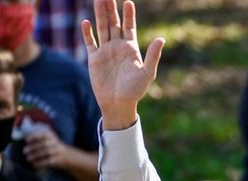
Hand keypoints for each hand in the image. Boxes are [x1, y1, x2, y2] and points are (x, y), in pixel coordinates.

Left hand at [23, 128, 66, 169]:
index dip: (35, 137)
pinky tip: (34, 164)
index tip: (27, 140)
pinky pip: (49, 160)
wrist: (68, 156)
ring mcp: (58, 151)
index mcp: (52, 136)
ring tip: (28, 158)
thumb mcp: (48, 140)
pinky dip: (40, 163)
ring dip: (36, 155)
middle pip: (44, 144)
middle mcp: (56, 143)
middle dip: (33, 147)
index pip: (43, 135)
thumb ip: (39, 138)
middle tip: (24, 151)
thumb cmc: (53, 147)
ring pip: (46, 152)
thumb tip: (26, 142)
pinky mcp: (59, 159)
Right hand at [81, 0, 164, 129]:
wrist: (118, 103)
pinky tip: (86, 22)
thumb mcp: (147, 73)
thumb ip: (153, 55)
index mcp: (130, 48)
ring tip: (98, 0)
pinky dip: (87, 32)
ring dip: (99, 14)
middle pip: (113, 22)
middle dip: (111, 8)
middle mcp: (117, 46)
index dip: (129, 14)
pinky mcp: (94, 58)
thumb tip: (161, 39)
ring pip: (101, 28)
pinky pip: (90, 42)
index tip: (128, 1)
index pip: (129, 26)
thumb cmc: (135, 90)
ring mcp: (105, 51)